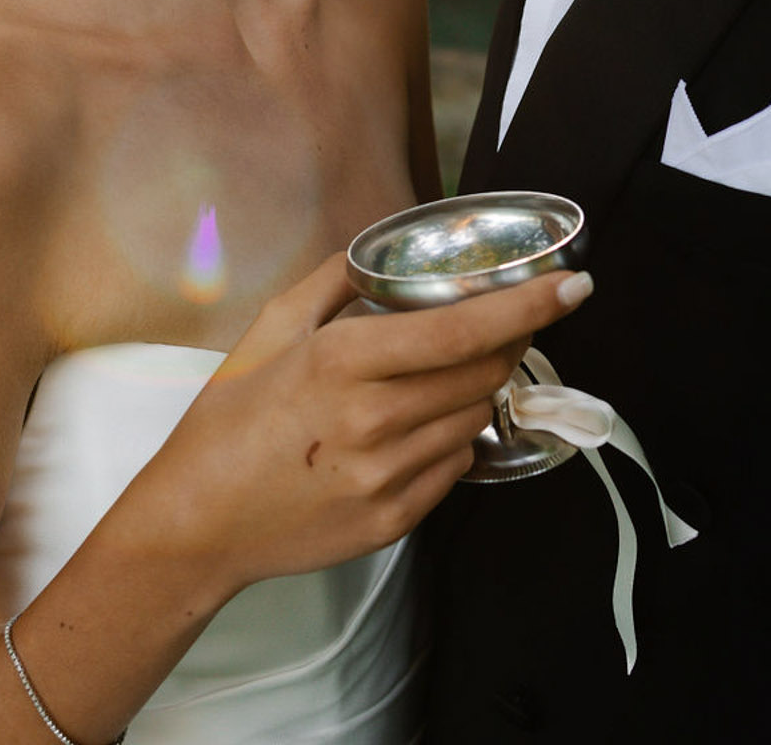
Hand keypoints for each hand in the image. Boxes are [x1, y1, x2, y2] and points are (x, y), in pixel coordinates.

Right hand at [138, 253, 590, 601]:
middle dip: (508, 340)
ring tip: (439, 374)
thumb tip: (380, 251)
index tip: (573, 285)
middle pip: (483, 372)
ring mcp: (388, 476)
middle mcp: (374, 420)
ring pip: (474, 418)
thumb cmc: (228, 415)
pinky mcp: (395, 520)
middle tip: (508, 320)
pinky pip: (454, 467)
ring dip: (475, 387)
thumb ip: (333, 280)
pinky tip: (412, 425)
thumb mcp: (270, 328)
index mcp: (343, 362)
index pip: (462, 330)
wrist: (197, 520)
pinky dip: (449, 436)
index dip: (527, 306)